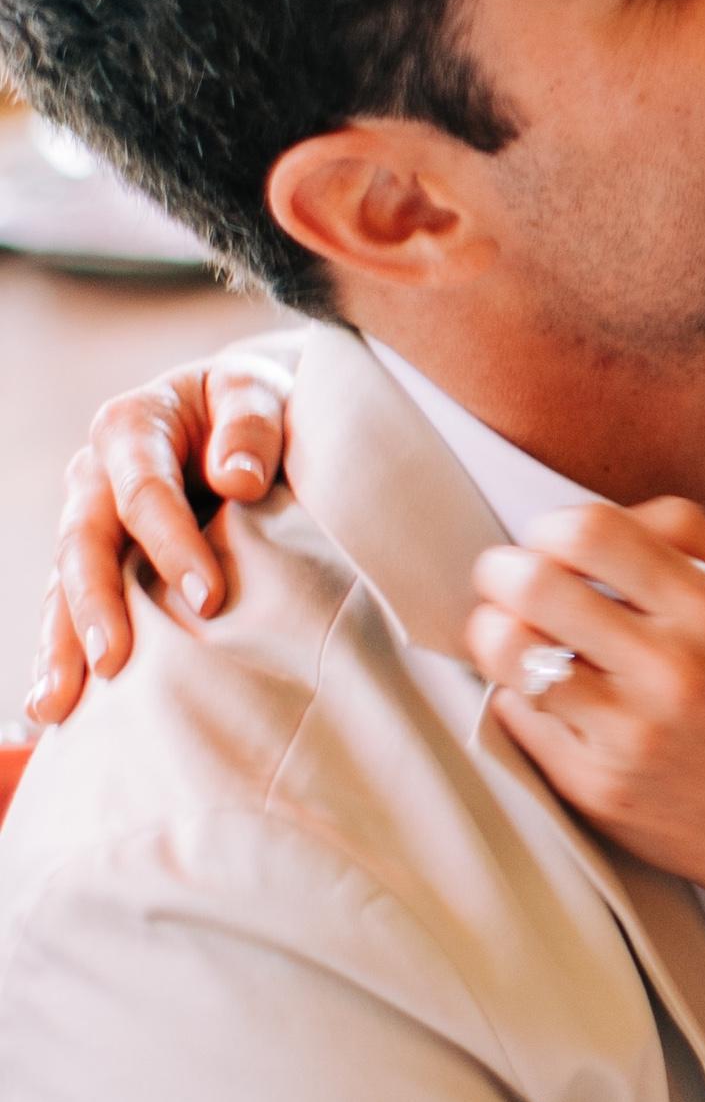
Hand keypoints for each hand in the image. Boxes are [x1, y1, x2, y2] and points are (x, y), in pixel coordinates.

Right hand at [30, 350, 293, 725]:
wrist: (239, 410)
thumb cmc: (250, 402)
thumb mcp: (256, 390)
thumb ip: (251, 425)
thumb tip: (238, 479)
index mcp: (132, 428)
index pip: (145, 494)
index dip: (173, 545)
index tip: (210, 599)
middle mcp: (96, 478)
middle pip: (84, 547)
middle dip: (95, 608)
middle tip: (113, 664)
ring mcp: (90, 521)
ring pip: (64, 588)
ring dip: (59, 648)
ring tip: (55, 708)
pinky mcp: (101, 560)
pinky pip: (70, 610)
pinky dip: (61, 656)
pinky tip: (50, 710)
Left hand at [467, 496, 704, 1021]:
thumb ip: (692, 542)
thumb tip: (600, 518)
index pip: (596, 532)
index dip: (552, 526)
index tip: (550, 541)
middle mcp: (671, 668)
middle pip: (538, 583)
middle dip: (501, 570)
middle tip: (504, 577)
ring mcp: (628, 731)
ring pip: (512, 651)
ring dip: (493, 630)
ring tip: (506, 630)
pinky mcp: (595, 784)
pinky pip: (517, 714)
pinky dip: (515, 692)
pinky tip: (540, 691)